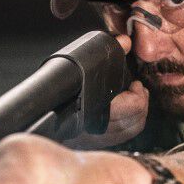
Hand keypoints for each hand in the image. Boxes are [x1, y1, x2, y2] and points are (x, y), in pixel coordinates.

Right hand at [65, 34, 148, 149]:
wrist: (41, 113)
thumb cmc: (58, 92)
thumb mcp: (78, 66)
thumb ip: (107, 52)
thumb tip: (125, 41)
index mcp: (94, 110)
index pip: (132, 108)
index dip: (139, 96)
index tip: (136, 85)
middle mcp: (97, 129)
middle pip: (134, 122)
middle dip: (142, 105)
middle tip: (139, 92)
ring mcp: (96, 139)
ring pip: (129, 131)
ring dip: (138, 116)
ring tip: (136, 101)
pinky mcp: (94, 143)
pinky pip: (121, 138)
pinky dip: (128, 126)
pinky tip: (125, 115)